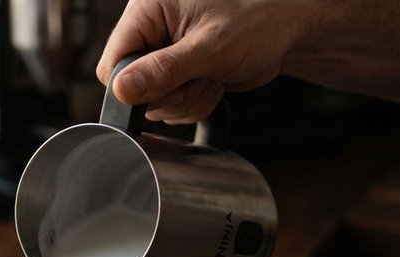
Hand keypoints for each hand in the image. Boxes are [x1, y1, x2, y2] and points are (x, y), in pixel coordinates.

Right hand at [96, 0, 305, 123]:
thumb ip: (164, 70)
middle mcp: (151, 29)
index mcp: (148, 9)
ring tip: (210, 79)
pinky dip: (191, 105)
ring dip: (183, 101)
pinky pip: (169, 105)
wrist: (286, 34)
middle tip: (199, 79)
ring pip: (151, 100)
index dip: (134, 83)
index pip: (114, 60)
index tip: (167, 86)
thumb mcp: (210, 47)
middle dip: (168, 94)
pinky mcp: (176, 72)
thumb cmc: (258, 23)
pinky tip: (211, 84)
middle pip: (131, 85)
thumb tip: (122, 90)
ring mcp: (163, 53)